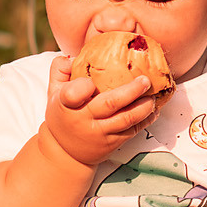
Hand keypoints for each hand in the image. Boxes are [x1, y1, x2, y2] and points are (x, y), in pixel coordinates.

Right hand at [43, 54, 157, 168]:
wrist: (65, 151)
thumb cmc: (62, 115)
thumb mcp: (53, 92)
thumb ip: (60, 70)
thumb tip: (74, 55)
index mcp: (66, 104)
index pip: (72, 94)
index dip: (82, 87)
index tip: (90, 82)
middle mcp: (84, 119)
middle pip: (110, 103)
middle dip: (131, 91)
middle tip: (145, 80)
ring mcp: (100, 133)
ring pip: (126, 119)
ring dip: (144, 107)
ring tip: (153, 96)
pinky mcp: (112, 143)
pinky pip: (133, 130)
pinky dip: (146, 119)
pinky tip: (153, 109)